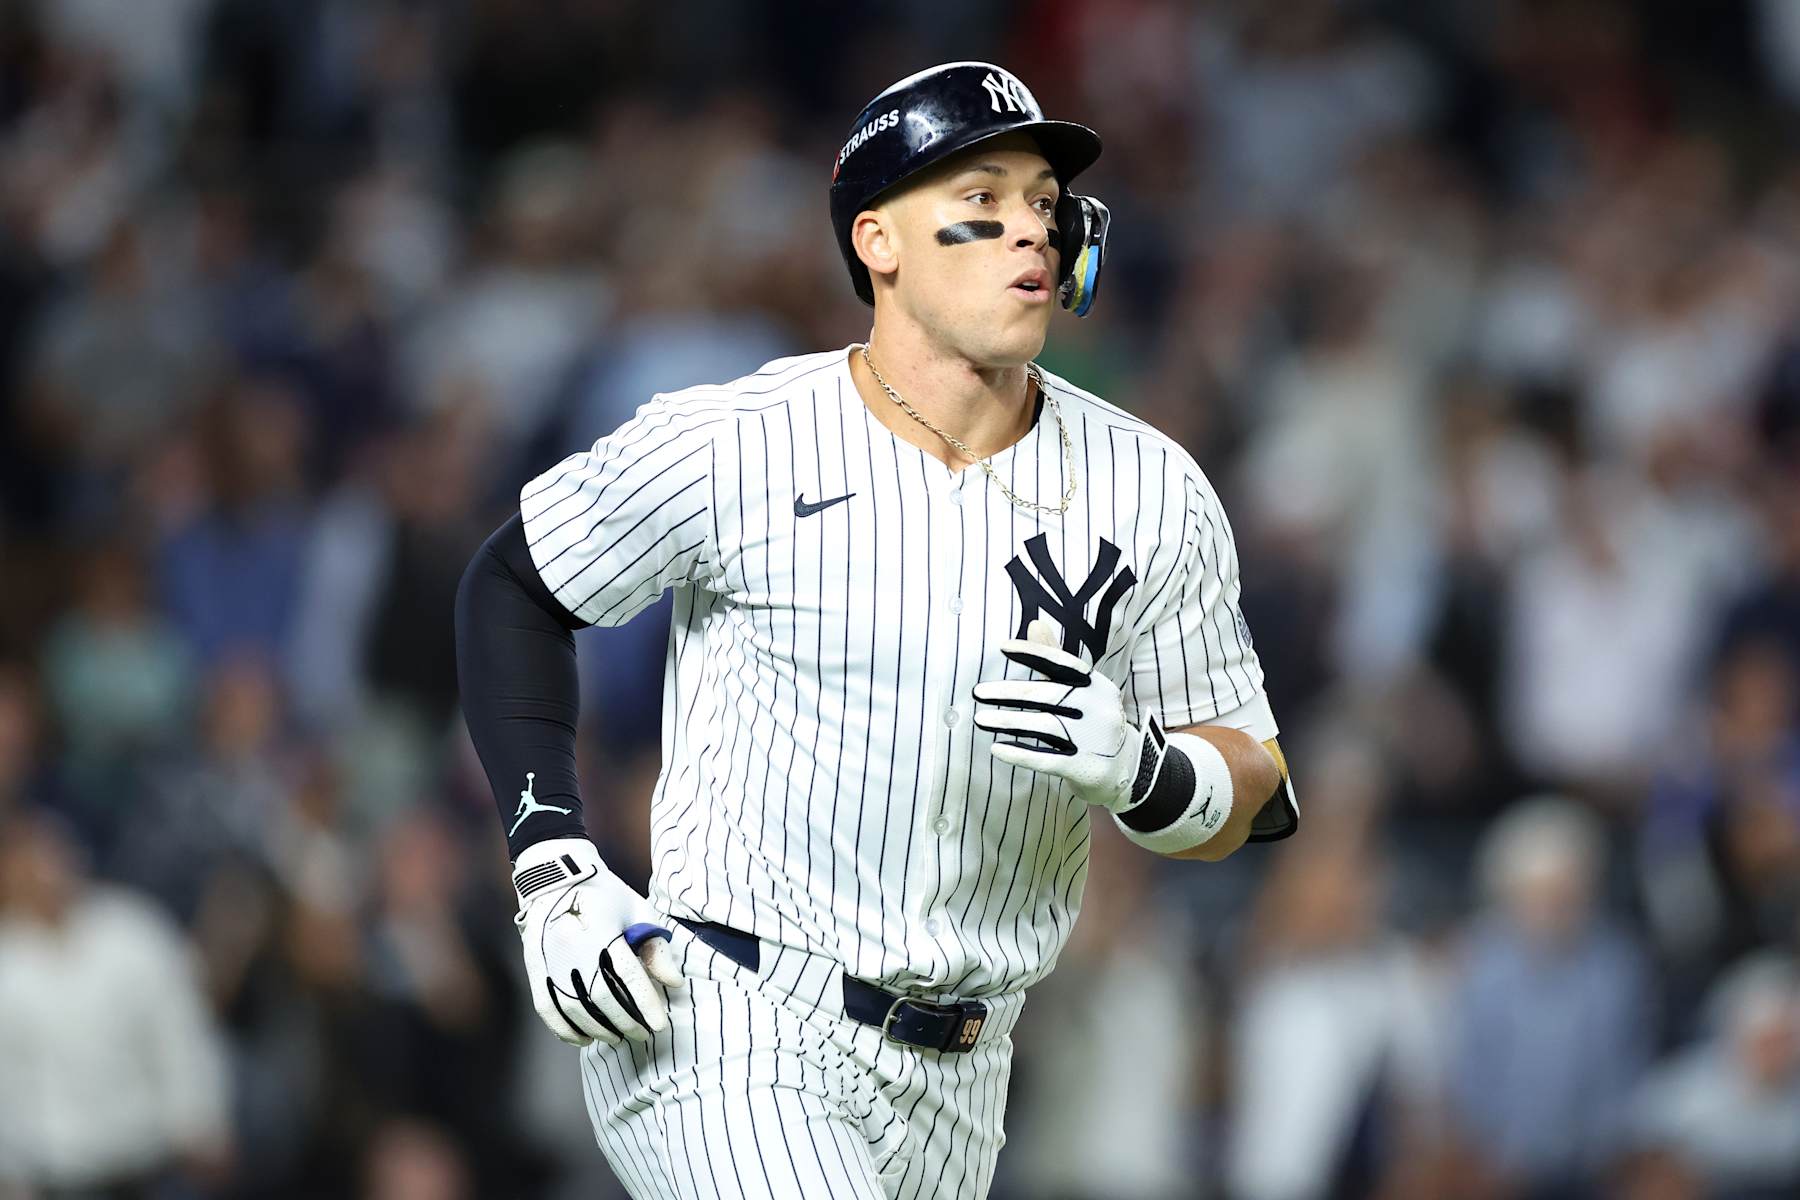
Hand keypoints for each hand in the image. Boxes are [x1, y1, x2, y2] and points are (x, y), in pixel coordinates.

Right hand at [512, 837, 684, 1046]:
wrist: (555, 879)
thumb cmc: (605, 896)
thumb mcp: (636, 910)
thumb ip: (655, 947)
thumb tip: (673, 984)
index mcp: (600, 927)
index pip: (626, 974)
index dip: (645, 1002)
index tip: (660, 1024)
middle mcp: (571, 944)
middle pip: (601, 995)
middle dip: (625, 1021)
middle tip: (642, 1035)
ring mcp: (548, 958)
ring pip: (574, 1007)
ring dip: (598, 1029)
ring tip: (617, 1038)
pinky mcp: (534, 968)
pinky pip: (547, 1008)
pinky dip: (565, 1029)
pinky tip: (583, 1040)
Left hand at [972, 618, 1149, 812]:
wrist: (1126, 768)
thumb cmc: (1093, 721)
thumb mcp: (1082, 689)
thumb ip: (1056, 659)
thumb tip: (1034, 624)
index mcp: (1098, 686)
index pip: (1063, 663)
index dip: (1033, 654)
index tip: (1003, 647)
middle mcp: (1098, 709)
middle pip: (1048, 695)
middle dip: (1009, 692)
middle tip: (978, 692)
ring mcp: (1093, 739)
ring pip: (1044, 726)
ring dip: (1008, 721)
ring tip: (980, 719)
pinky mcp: (1084, 767)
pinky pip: (1045, 759)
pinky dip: (1019, 753)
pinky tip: (996, 748)